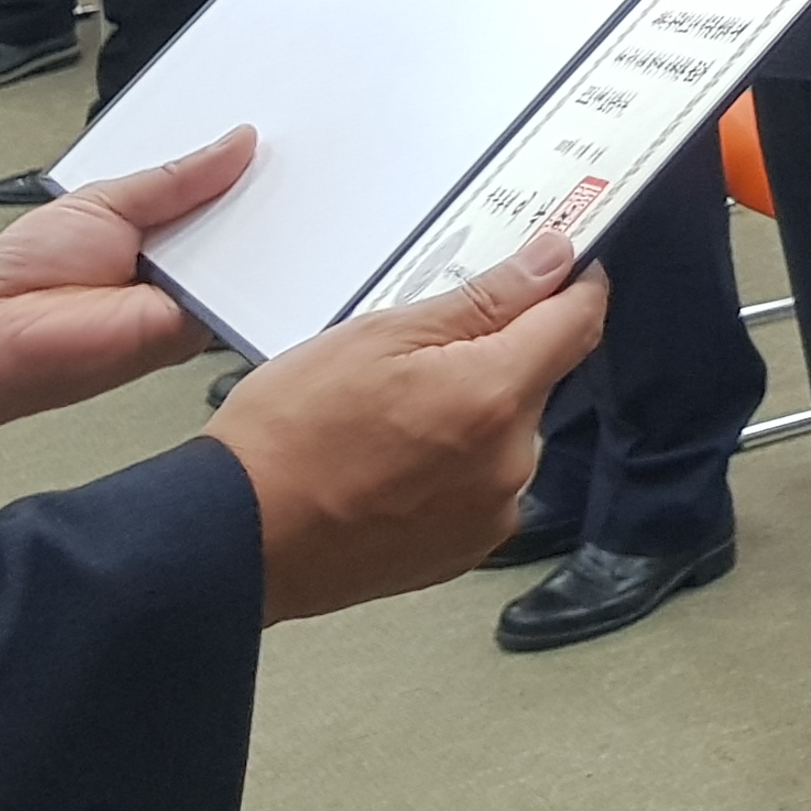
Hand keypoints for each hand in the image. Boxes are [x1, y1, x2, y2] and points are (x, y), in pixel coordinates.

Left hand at [0, 127, 247, 435]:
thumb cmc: (23, 274)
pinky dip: (252, 267)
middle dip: (259, 187)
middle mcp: (181, 266)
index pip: (219, 192)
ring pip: (248, 255)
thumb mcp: (106, 200)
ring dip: (260, 223)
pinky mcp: (192, 328)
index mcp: (159, 228)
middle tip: (283, 149)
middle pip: (240, 221)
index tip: (271, 132)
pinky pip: (239, 294)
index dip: (244, 164)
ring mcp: (189, 300)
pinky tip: (259, 233)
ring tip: (274, 181)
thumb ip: (176, 178)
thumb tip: (237, 143)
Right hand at [212, 235, 610, 622]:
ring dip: (473, 412)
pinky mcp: (465, 549)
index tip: (557, 269)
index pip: (580, 320)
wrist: (231, 540)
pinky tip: (394, 460)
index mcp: (495, 395)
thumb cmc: (288, 435)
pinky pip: (484, 483)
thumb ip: (483, 299)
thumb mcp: (378, 336)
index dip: (572, 285)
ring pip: (509, 431)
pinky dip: (455, 463)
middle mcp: (510, 460)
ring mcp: (490, 512)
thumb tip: (553, 261)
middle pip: (538, 377)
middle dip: (497, 355)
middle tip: (419, 354)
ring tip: (391, 417)